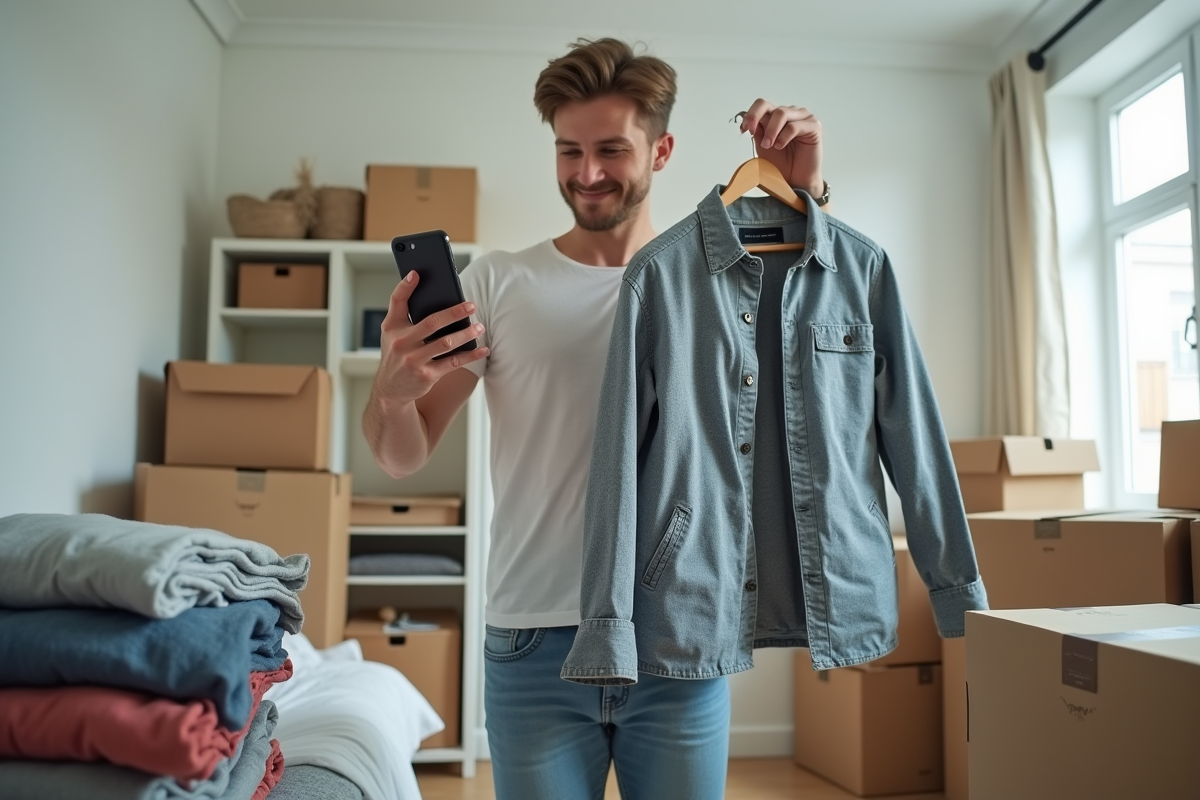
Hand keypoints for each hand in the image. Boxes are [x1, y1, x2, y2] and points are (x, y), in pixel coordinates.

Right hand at [374, 271, 487, 406]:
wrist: (390, 390)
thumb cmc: (396, 354)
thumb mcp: (391, 333)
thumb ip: (403, 312)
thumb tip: (424, 287)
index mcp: (392, 328)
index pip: (397, 302)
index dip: (405, 286)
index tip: (417, 273)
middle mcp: (401, 343)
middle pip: (431, 323)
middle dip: (454, 313)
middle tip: (471, 305)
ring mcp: (414, 360)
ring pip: (445, 343)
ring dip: (466, 334)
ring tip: (479, 326)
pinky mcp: (427, 376)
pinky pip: (453, 362)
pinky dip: (470, 355)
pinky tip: (483, 349)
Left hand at [740, 99, 823, 199]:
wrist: (795, 181)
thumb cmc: (782, 164)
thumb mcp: (763, 147)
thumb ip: (758, 131)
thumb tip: (751, 120)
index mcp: (776, 117)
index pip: (762, 105)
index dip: (751, 114)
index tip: (744, 129)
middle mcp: (790, 113)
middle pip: (770, 106)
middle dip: (757, 119)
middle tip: (752, 134)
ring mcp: (803, 118)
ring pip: (782, 113)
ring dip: (771, 130)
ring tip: (769, 145)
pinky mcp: (814, 126)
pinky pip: (794, 126)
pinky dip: (784, 136)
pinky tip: (780, 146)